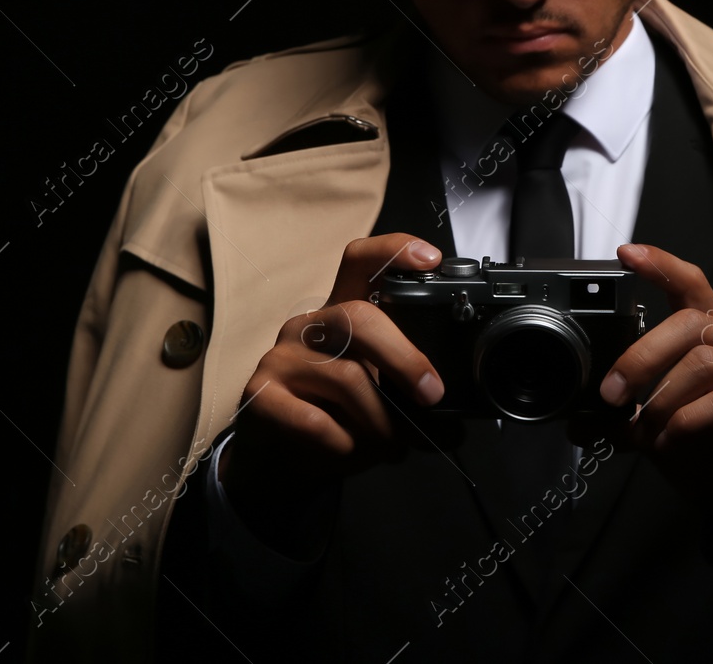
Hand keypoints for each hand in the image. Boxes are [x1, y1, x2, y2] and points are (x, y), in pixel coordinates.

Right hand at [219, 233, 445, 554]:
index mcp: (342, 313)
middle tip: (431, 394)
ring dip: (380, 419)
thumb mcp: (374, 391)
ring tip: (392, 444)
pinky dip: (344, 443)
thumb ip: (403, 384)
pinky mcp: (261, 396)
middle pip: (358, 318)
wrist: (279, 461)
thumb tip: (452, 413)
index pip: (361, 262)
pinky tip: (349, 450)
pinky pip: (314, 420)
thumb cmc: (336, 416)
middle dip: (404, 358)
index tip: (431, 259)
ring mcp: (281, 358)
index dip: (394, 251)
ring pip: (345, 377)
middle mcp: (309, 326)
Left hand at [594, 242, 712, 578]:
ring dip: (661, 398)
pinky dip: (686, 421)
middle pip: (694, 322)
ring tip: (643, 432)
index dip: (662, 266)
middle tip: (611, 392)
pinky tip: (670, 442)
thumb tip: (579, 421)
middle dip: (643, 354)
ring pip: (706, 362)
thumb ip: (628, 420)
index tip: (626, 254)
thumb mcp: (664, 434)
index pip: (693, 289)